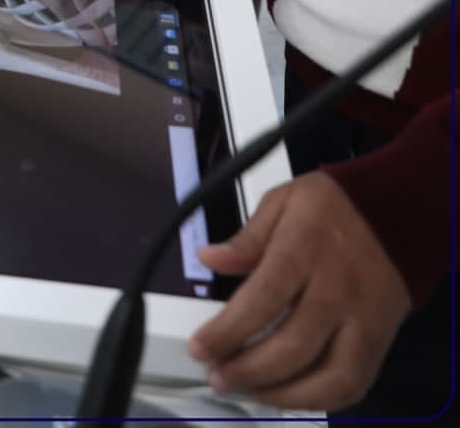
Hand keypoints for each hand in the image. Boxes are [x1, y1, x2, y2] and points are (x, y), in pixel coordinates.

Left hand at [190, 173, 410, 410]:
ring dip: (283, 394)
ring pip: (329, 375)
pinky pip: (355, 382)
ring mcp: (363, 319)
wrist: (401, 212)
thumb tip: (209, 257)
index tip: (200, 348)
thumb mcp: (283, 202)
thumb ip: (246, 237)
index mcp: (306, 251)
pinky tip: (289, 395)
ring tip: (248, 390)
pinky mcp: (380, 339)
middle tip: (217, 375)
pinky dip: (321, 398)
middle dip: (248, 370)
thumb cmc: (336, 206)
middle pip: (293, 346)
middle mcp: (337, 290)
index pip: (263, 300)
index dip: (228, 331)